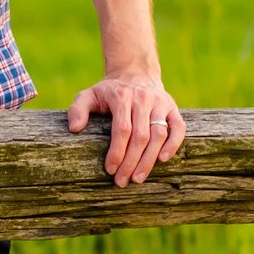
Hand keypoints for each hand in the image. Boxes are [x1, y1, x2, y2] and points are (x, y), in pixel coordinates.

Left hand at [67, 74, 184, 185]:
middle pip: (140, 135)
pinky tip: (162, 160)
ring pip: (159, 134)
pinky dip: (173, 144)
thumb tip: (74, 128)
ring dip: (149, 159)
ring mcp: (160, 103)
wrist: (135, 73)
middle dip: (131, 162)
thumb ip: (78, 109)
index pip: (122, 129)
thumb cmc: (110, 92)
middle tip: (122, 181)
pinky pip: (178, 128)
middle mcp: (143, 98)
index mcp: (121, 96)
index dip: (117, 152)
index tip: (110, 169)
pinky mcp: (172, 108)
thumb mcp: (89, 95)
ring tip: (138, 178)